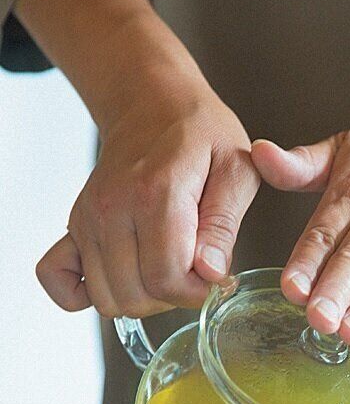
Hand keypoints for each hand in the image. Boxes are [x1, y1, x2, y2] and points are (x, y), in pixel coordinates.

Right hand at [36, 81, 259, 316]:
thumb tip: (211, 273)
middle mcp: (112, 208)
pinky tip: (123, 277)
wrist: (154, 105)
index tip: (215, 276)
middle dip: (173, 297)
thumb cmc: (202, 135)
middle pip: (135, 296)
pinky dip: (86, 292)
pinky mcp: (75, 225)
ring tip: (166, 267)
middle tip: (193, 270)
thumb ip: (225, 225)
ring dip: (142, 297)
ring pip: (106, 298)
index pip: (167, 280)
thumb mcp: (238, 171)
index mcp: (156, 194)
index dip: (198, 292)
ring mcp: (87, 219)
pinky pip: (58, 279)